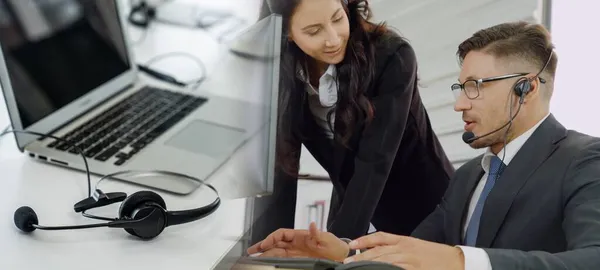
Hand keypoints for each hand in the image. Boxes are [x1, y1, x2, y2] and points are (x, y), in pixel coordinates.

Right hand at [246, 222, 349, 261]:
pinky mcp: (296, 260)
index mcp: (300, 235)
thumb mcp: (327, 239)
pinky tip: (266, 263)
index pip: (281, 234)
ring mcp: (294, 252)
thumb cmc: (334, 246)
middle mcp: (295, 243)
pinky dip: (272, 260)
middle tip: (250, 251)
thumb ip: (318, 234)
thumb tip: (312, 225)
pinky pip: (281, 260)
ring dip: (264, 254)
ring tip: (253, 258)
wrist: (340, 257)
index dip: (271, 238)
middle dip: (262, 246)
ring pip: (275, 252)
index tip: (265, 244)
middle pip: (275, 243)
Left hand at [344, 232, 463, 269]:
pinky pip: (395, 269)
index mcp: (405, 241)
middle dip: (361, 257)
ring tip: (354, 268)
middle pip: (379, 251)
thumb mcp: (416, 247)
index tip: (351, 245)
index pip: (381, 237)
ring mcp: (410, 261)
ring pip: (384, 261)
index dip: (364, 240)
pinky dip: (384, 269)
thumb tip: (378, 252)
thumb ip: (398, 248)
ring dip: (368, 265)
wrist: (457, 262)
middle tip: (346, 262)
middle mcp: (406, 249)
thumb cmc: (437, 256)